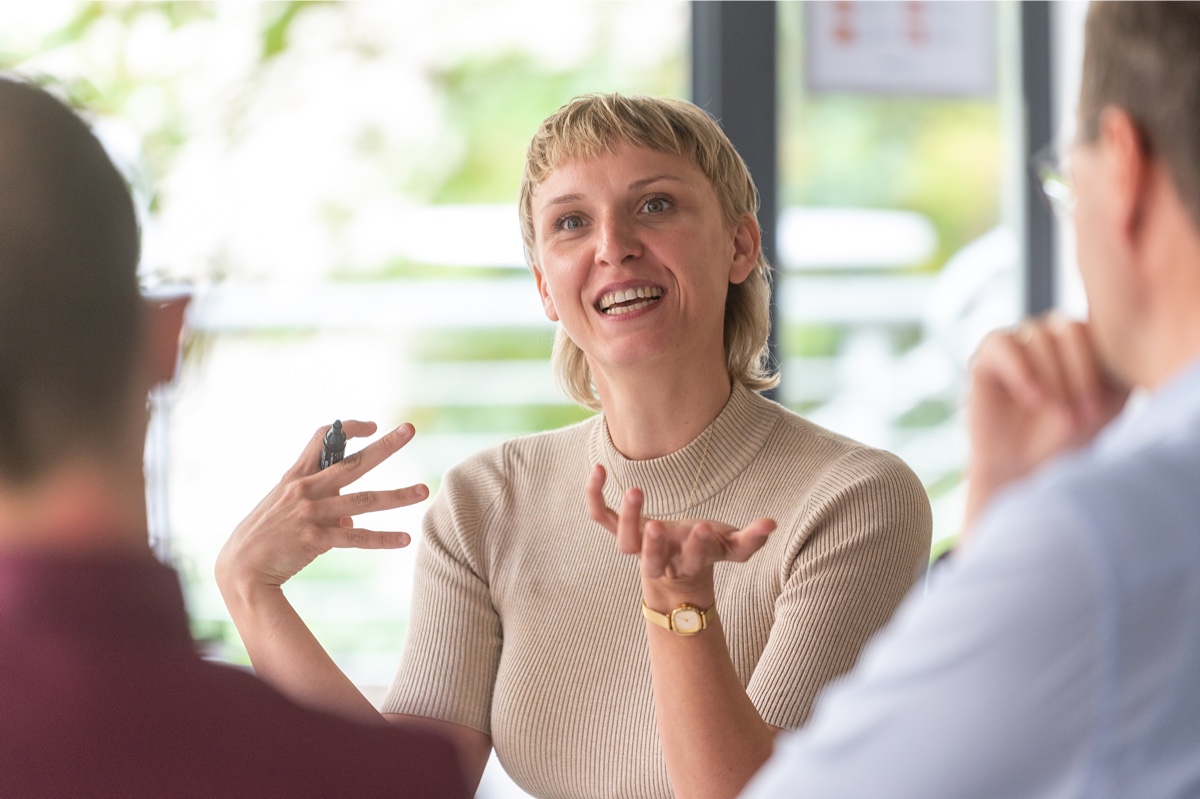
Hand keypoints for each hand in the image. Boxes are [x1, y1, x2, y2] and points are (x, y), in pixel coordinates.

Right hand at [216, 421, 427, 593]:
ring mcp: (310, 513)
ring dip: (397, 496)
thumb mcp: (288, 510)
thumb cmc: (266, 536)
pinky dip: (382, 538)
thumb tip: (353, 519)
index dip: (347, 428)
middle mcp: (304, 489)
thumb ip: (323, 506)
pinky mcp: (315, 539)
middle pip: (353, 463)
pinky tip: (405, 539)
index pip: (321, 437)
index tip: (372, 426)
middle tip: (409, 430)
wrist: (240, 568)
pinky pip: (356, 537)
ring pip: (364, 501)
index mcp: (296, 475)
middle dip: (384, 445)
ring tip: (424, 491)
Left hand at [585, 465, 775, 603]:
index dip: (697, 548)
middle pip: (650, 563)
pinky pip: (600, 515)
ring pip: (624, 544)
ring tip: (635, 490)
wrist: (676, 571)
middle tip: (657, 525)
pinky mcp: (620, 529)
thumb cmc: (708, 552)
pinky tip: (597, 468)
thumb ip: (752, 539)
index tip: (703, 527)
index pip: (692, 561)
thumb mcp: (733, 548)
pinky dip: (594, 495)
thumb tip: (771, 524)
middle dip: (654, 546)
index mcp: (688, 564)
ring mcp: (638, 546)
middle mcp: (660, 560)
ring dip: (626, 519)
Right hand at [964, 317, 1128, 528]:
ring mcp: (1018, 340)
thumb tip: (1126, 343)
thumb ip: (1116, 369)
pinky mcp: (988, 354)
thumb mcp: (1105, 405)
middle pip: (1068, 329)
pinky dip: (1021, 371)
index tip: (1096, 412)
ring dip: (1051, 378)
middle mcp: (1050, 334)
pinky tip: (1032, 400)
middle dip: (1076, 373)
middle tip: (1078, 414)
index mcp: (1085, 340)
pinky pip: (1003, 344)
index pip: (1097, 330)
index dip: (1097, 368)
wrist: (1022, 468)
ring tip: (1056, 414)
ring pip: (1038, 337)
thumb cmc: (1067, 438)